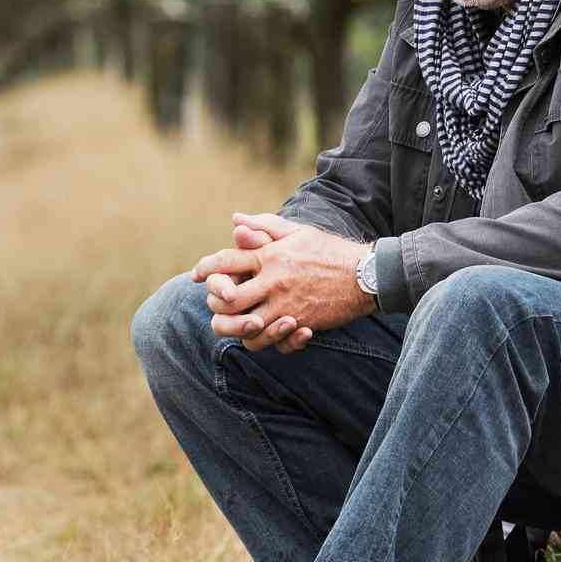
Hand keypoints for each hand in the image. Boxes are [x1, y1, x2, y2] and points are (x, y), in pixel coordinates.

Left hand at [192, 212, 373, 353]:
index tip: (196, 275)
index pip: (225, 261)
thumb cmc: (329, 250)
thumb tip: (234, 220)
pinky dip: (263, 340)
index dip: (205, 268)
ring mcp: (286, 305)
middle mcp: (273, 281)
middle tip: (216, 303)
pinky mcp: (300, 323)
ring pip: (244, 326)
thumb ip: (263, 226)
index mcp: (270, 256)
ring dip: (235, 327)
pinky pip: (271, 341)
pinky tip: (262, 333)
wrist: (364, 275)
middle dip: (215, 303)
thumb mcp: (296, 232)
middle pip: (227, 299)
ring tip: (236, 322)